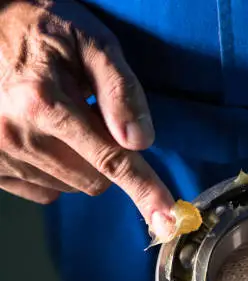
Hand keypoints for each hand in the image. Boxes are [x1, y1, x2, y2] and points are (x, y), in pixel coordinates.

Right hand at [0, 0, 175, 238]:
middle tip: (95, 119)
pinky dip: (57, 173)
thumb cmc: (46, 29)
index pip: (110, 160)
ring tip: (64, 121)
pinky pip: (44, 193)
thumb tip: (140, 141)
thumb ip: (119, 89)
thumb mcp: (92, 42)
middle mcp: (16, 134)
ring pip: (71, 187)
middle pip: (96, 180)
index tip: (166, 219)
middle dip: (109, 159)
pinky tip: (46, 139)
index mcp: (43, 102)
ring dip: (82, 164)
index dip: (144, 189)